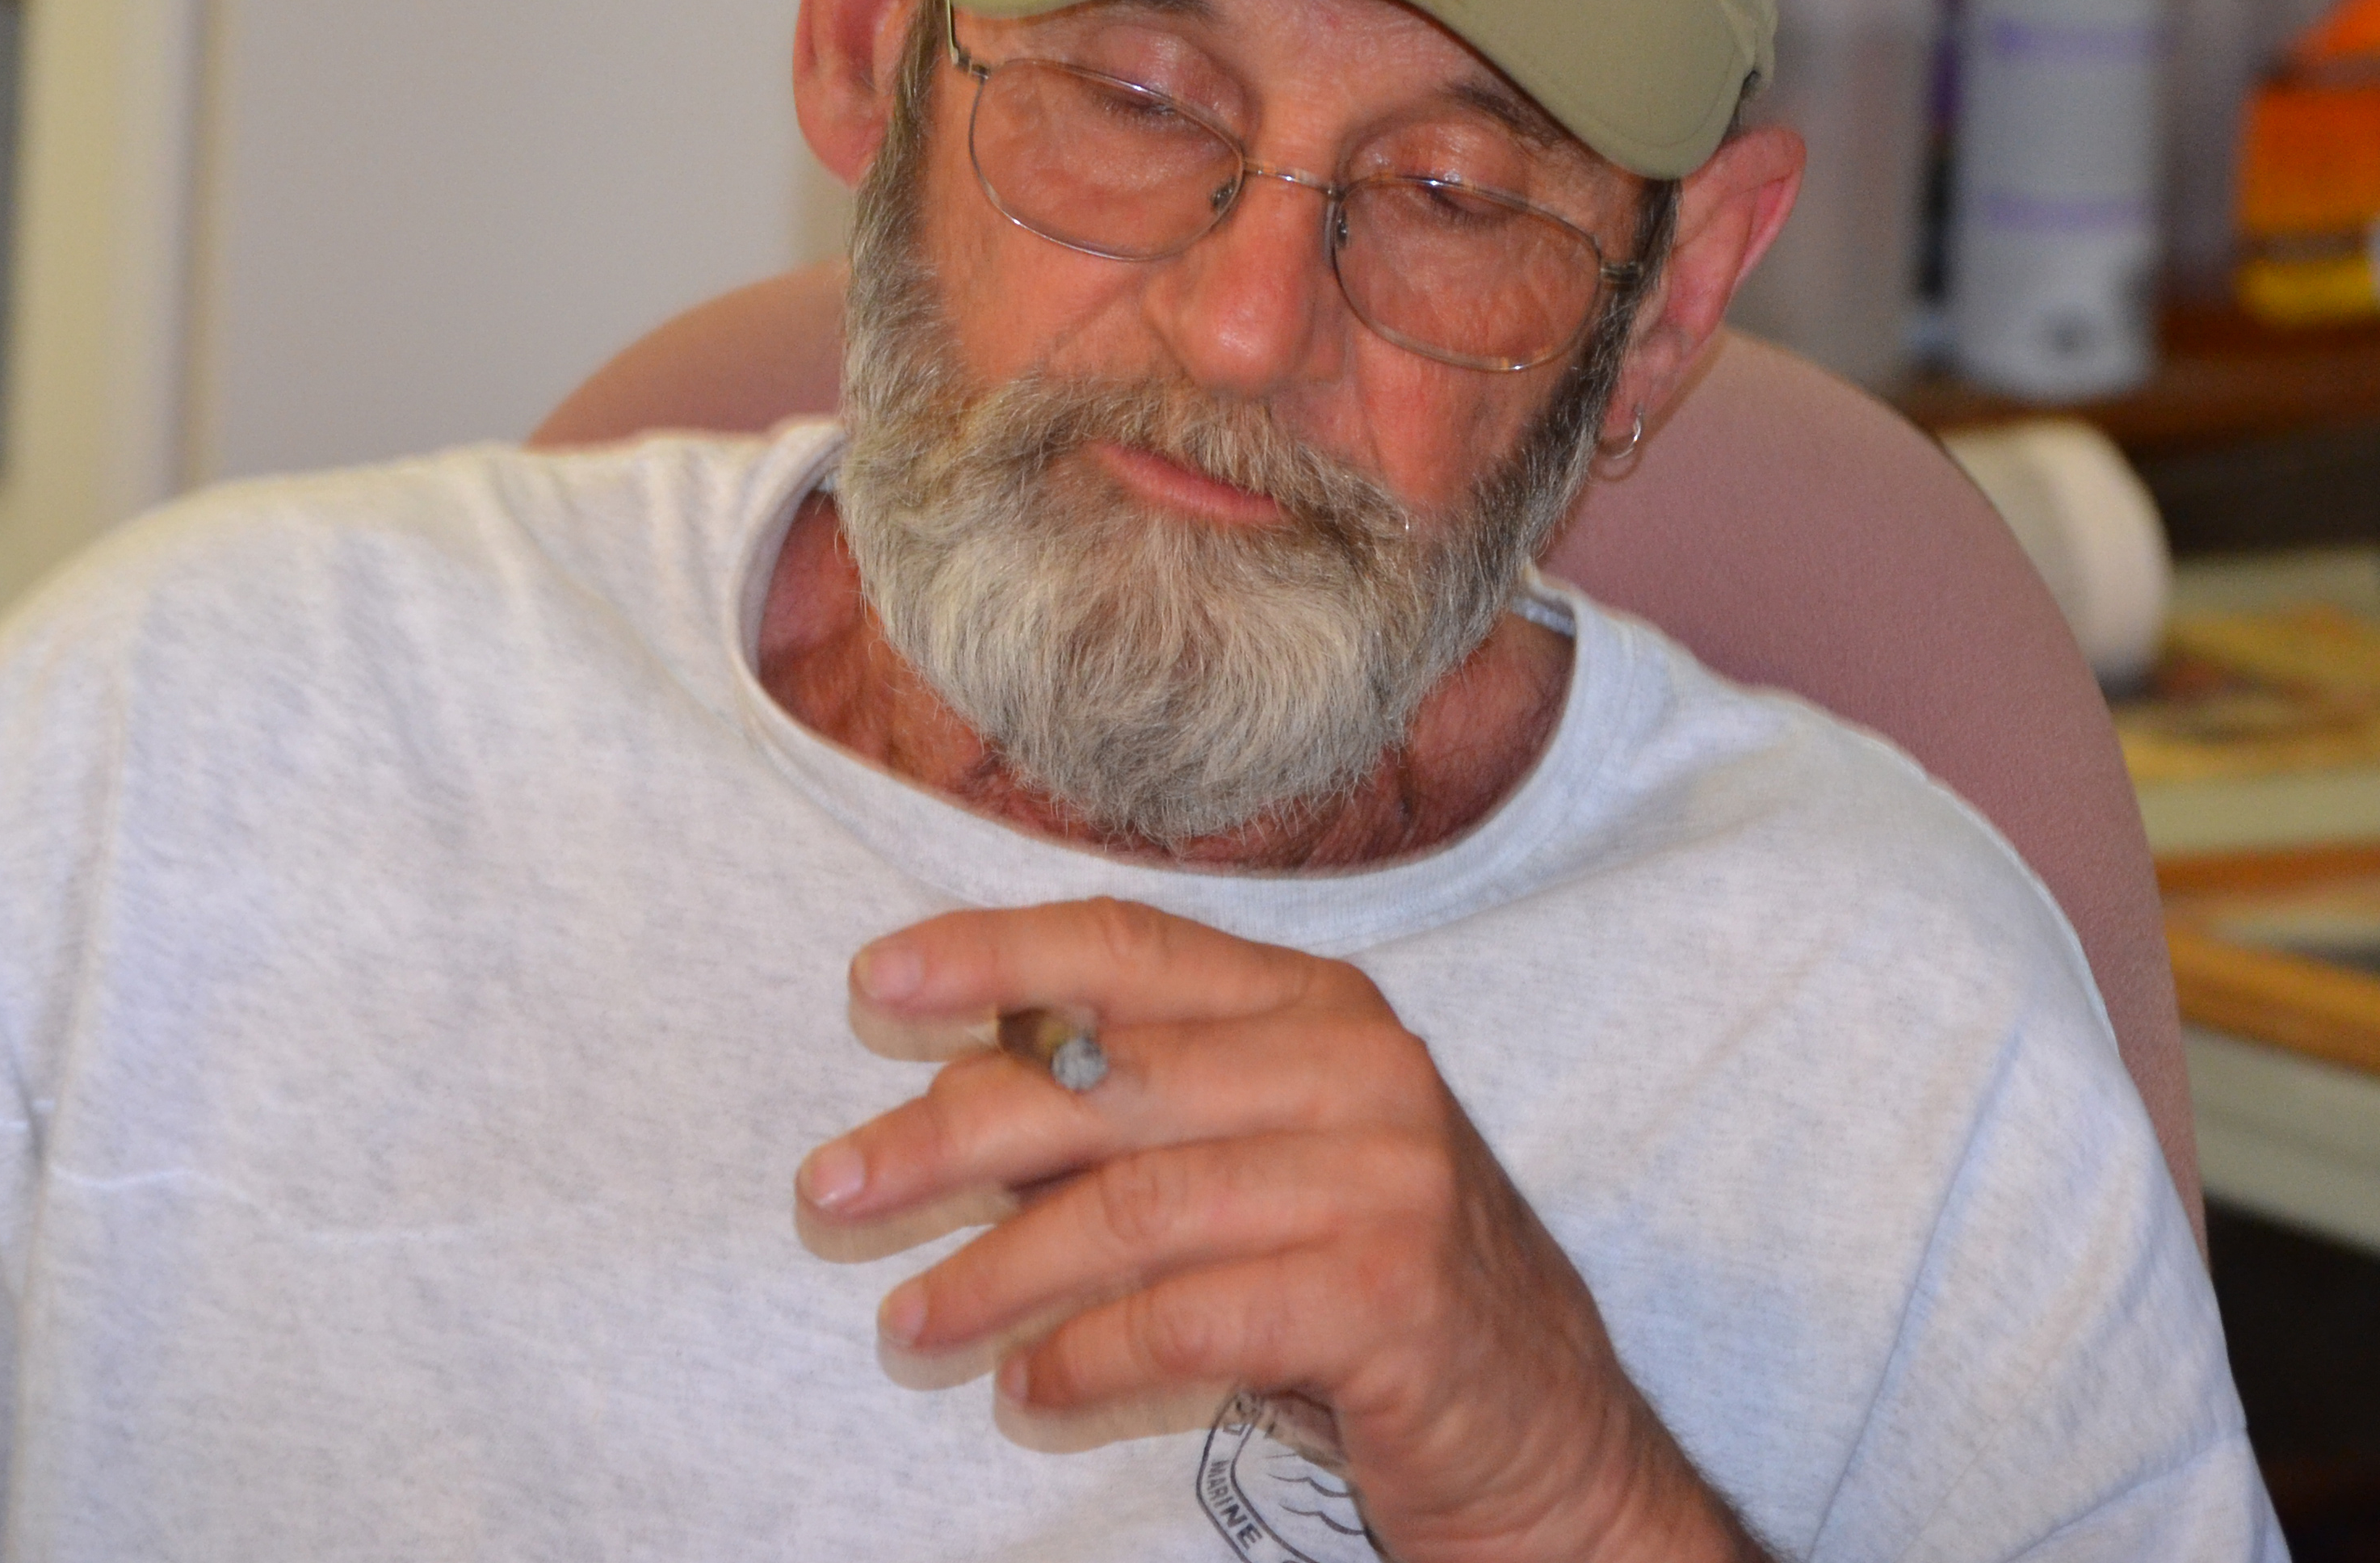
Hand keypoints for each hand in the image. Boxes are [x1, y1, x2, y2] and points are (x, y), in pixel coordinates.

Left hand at [794, 898, 1768, 1562]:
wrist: (1548, 1435)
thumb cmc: (1371, 1284)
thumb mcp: (1268, 1160)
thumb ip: (1144, 1110)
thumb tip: (950, 1102)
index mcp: (1320, 1003)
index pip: (1129, 944)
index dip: (993, 953)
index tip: (876, 981)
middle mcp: (1360, 1068)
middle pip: (1106, 1080)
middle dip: (947, 1134)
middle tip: (831, 1189)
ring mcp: (1387, 1179)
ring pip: (1133, 1207)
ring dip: (996, 1271)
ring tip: (910, 1322)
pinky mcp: (1392, 1298)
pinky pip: (1188, 1316)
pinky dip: (1085, 1355)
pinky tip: (1030, 1386)